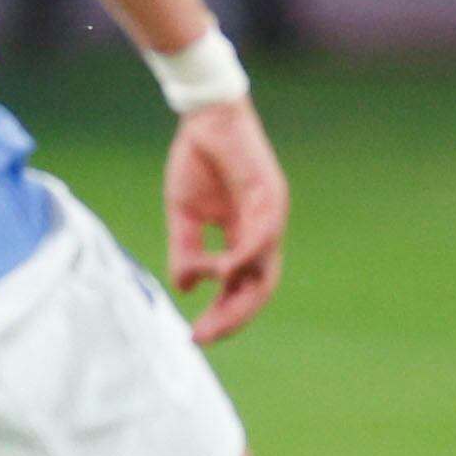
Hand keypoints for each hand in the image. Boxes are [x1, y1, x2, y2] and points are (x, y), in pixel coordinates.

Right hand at [163, 97, 286, 345]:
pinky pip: (262, 237)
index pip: (240, 287)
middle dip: (232, 317)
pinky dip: (243, 259)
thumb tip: (185, 288)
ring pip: (264, 271)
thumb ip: (186, 252)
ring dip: (238, 298)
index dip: (221, 314)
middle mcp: (263, 233)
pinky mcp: (271, 196)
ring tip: (211, 317)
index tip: (194, 336)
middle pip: (258, 288)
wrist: (206, 118)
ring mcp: (271, 216)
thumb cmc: (197, 162)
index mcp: (244, 238)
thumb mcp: (184, 216)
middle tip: (204, 337)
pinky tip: (222, 273)